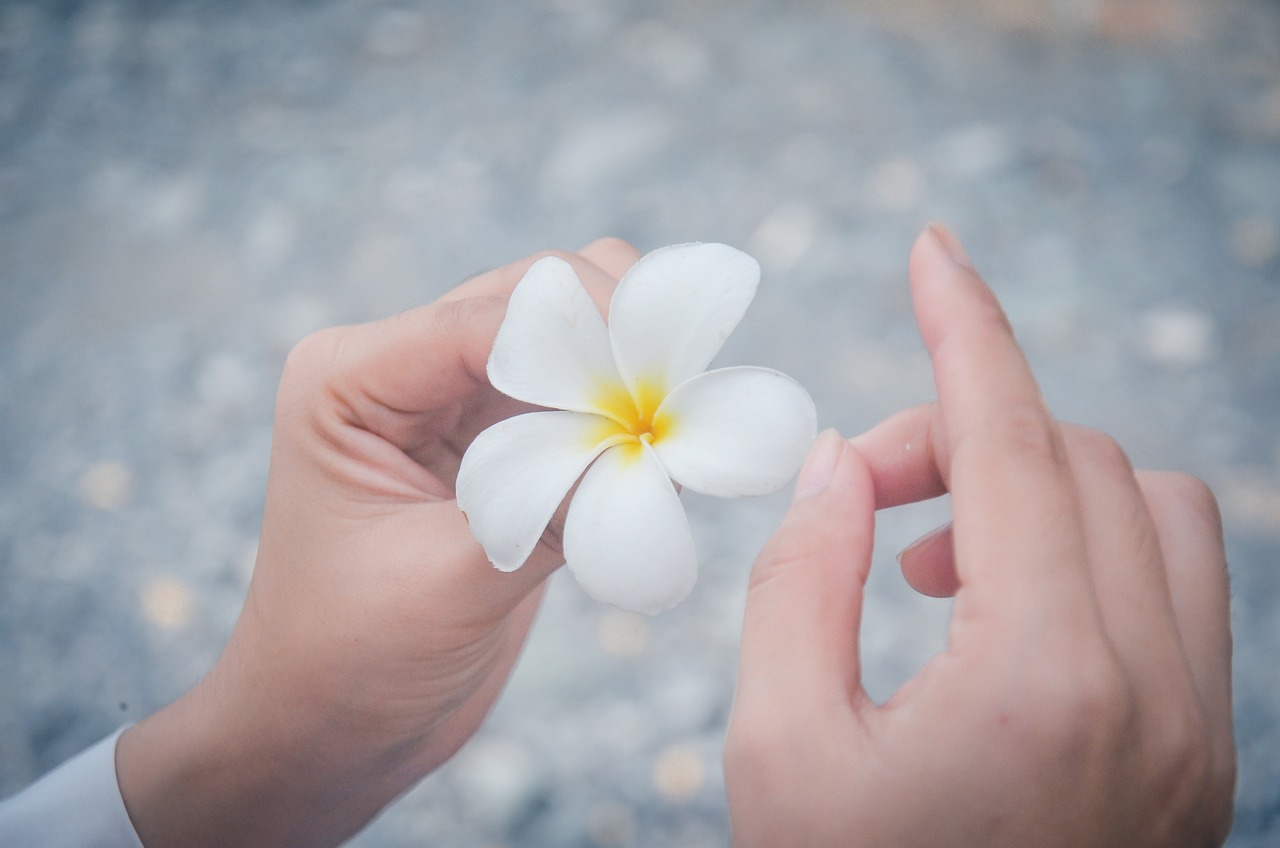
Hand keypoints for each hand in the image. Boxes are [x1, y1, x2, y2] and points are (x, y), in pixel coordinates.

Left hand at [115, 238, 638, 847]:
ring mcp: (452, 399)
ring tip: (671, 429)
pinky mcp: (498, 441)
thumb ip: (548, 508)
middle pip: (534, 298)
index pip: (485, 319)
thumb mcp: (447, 581)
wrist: (335, 726)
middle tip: (676, 403)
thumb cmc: (351, 662)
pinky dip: (623, 417)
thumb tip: (655, 451)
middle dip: (613, 339)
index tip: (657, 386)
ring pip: (566, 339)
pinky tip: (654, 458)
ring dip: (625, 372)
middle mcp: (400, 368)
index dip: (581, 339)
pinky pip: (576, 398)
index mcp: (351, 379)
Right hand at [724, 225, 1234, 846]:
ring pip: (1151, 507)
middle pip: (1077, 460)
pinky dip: (1089, 548)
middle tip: (861, 497)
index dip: (963, 330)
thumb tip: (841, 466)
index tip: (932, 252)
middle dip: (958, 436)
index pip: (1013, 443)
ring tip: (934, 557)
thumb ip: (803, 579)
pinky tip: (1000, 610)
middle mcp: (1159, 690)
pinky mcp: (1203, 751)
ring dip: (1036, 486)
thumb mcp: (781, 747)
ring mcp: (1200, 727)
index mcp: (1047, 680)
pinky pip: (1177, 582)